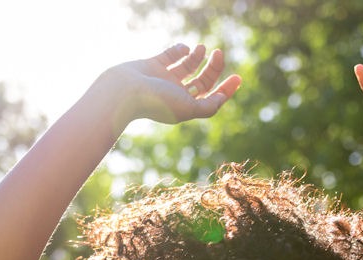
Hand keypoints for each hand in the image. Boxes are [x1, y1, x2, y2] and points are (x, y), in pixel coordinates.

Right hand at [105, 43, 241, 124]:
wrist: (124, 91)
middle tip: (218, 54)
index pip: (210, 98)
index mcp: (184, 107)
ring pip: (187, 66)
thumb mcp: (188, 108)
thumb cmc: (156, 102)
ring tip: (202, 48)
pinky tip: (184, 49)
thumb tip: (222, 98)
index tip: (238, 77)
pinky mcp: (152, 65)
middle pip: (201, 81)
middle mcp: (175, 94)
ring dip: (197, 56)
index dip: (225, 90)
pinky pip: (170, 55)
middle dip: (213, 69)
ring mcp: (163, 79)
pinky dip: (180, 50)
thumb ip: (208, 107)